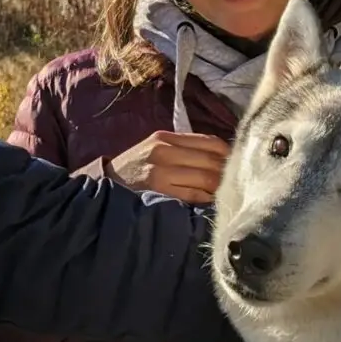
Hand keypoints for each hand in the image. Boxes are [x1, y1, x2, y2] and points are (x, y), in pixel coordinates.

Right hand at [105, 131, 229, 204]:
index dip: (228, 154)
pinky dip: (206, 199)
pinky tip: (210, 203)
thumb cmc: (133, 171)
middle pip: (211, 160)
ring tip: (225, 194)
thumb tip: (221, 159)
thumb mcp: (154, 151)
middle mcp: (164, 151)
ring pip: (206, 177)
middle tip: (236, 183)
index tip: (237, 164)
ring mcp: (161, 172)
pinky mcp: (160, 192)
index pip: (209, 141)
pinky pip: (194, 195)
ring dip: (220, 187)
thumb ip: (183, 151)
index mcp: (165, 138)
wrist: (103, 187)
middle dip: (227, 173)